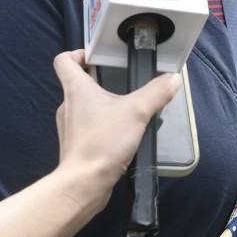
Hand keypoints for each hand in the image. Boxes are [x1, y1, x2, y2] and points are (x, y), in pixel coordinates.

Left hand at [53, 50, 180, 214]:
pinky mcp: (76, 144)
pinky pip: (88, 127)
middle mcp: (69, 105)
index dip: (79, 53)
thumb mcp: (137, 112)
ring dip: (102, 104)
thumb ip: (156, 93)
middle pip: (77, 82)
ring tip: (124, 109)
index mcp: (76, 89)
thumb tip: (172, 79)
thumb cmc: (100, 145)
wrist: (84, 184)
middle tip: (118, 80)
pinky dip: (102, 126)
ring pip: (84, 106)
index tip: (96, 55)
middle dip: (98, 79)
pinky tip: (120, 134)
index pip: (64, 60)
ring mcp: (70, 126)